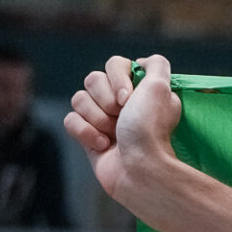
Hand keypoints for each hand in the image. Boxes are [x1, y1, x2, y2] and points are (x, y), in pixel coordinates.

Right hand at [63, 54, 182, 197]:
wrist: (139, 170)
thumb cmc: (150, 130)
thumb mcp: (161, 88)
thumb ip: (157, 66)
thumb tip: (145, 61)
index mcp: (140, 90)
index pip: (114, 64)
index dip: (117, 79)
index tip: (129, 98)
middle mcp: (122, 103)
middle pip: (92, 80)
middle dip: (105, 100)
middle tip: (122, 117)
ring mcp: (103, 119)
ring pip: (78, 99)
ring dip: (97, 118)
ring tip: (114, 135)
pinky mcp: (88, 137)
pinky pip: (70, 120)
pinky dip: (85, 132)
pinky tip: (103, 146)